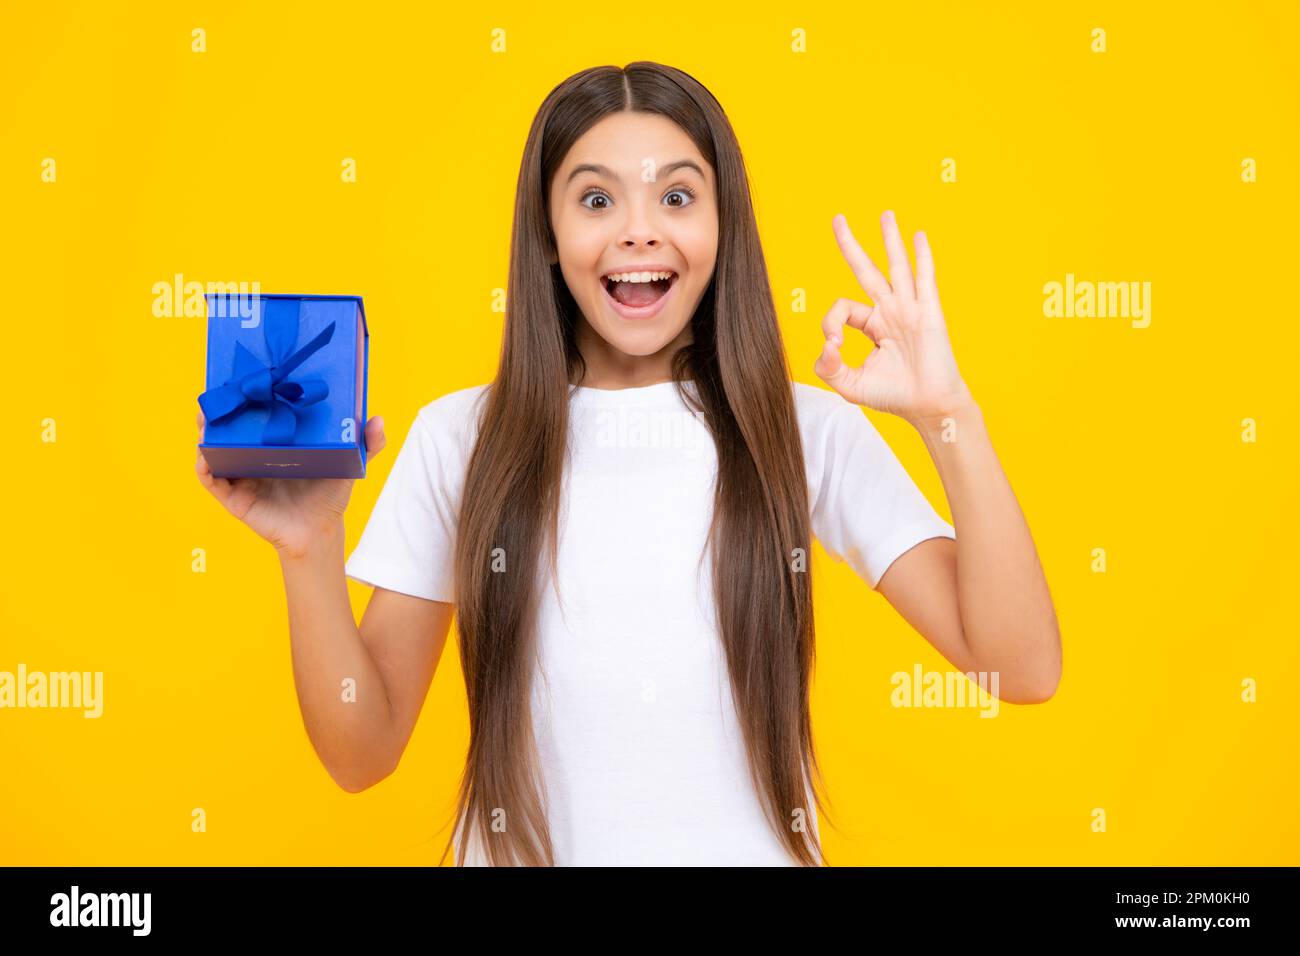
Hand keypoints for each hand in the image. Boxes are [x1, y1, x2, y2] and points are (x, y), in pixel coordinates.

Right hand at [195, 410, 386, 558]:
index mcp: (275, 442)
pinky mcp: (233, 496)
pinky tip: (206, 453)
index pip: (256, 415)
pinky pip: (210, 479)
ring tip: (206, 417)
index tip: (242, 376)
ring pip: (214, 449)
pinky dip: (204, 465)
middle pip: (229, 427)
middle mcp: (253, 455)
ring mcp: (240, 474)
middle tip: (219, 391)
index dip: (246, 397)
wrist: (319, 531)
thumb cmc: (329, 494)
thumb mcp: (348, 463)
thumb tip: (378, 419)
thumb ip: (367, 443)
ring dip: (205, 431)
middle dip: (220, 409)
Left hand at [814, 209, 973, 427]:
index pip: (843, 308)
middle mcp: (890, 311)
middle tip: (838, 219)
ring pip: (896, 267)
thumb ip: (829, 367)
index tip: (833, 346)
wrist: (928, 407)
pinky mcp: (929, 313)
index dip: (830, 322)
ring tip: (885, 214)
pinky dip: (922, 257)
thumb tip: (825, 345)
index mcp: (872, 325)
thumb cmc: (893, 396)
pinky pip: (925, 279)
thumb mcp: (850, 385)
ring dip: (890, 239)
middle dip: (850, 244)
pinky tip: (919, 236)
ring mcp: (909, 309)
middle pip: (865, 270)